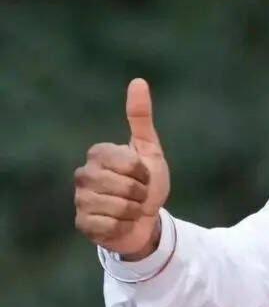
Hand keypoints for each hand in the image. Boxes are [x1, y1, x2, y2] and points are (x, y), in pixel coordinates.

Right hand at [74, 79, 170, 259]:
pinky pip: (110, 225)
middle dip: (141, 193)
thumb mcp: (150, 148)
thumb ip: (140, 117)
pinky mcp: (82, 223)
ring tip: (131, 208)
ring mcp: (80, 199)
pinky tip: (121, 222)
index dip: (144, 171)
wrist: (145, 218)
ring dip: (134, 211)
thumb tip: (138, 81)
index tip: (143, 173)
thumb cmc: (147, 181)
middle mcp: (83, 174)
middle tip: (139, 194)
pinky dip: (123, 225)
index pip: (129, 163)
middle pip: (124, 186)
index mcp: (99, 153)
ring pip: (118, 207)